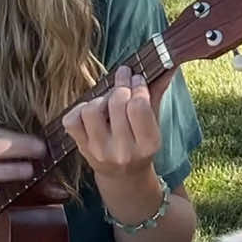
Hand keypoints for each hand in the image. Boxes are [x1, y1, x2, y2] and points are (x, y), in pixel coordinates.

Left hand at [62, 65, 172, 183]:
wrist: (123, 176)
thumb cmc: (141, 144)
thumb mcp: (154, 123)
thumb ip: (157, 93)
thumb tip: (168, 64)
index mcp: (147, 144)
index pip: (139, 106)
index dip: (137, 86)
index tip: (137, 77)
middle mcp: (123, 150)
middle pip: (116, 103)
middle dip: (120, 85)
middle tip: (123, 77)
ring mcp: (99, 151)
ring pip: (92, 109)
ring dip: (100, 98)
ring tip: (109, 99)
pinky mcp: (82, 148)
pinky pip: (72, 120)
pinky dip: (79, 109)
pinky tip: (91, 110)